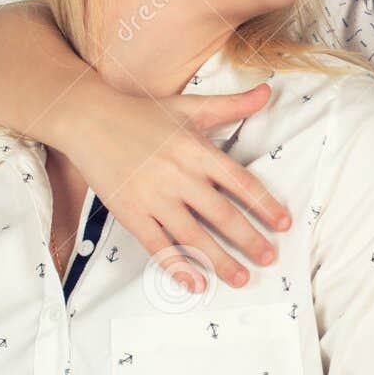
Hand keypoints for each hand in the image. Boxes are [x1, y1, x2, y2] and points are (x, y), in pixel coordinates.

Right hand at [73, 82, 290, 291]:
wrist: (89, 119)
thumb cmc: (143, 113)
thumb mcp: (190, 107)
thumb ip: (232, 105)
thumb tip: (267, 91)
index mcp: (197, 150)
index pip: (241, 183)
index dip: (265, 205)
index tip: (284, 224)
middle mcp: (179, 176)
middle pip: (222, 215)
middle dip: (250, 240)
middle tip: (270, 258)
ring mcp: (153, 197)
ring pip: (193, 237)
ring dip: (220, 261)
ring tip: (241, 279)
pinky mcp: (131, 213)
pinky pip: (158, 246)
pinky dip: (178, 267)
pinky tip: (196, 283)